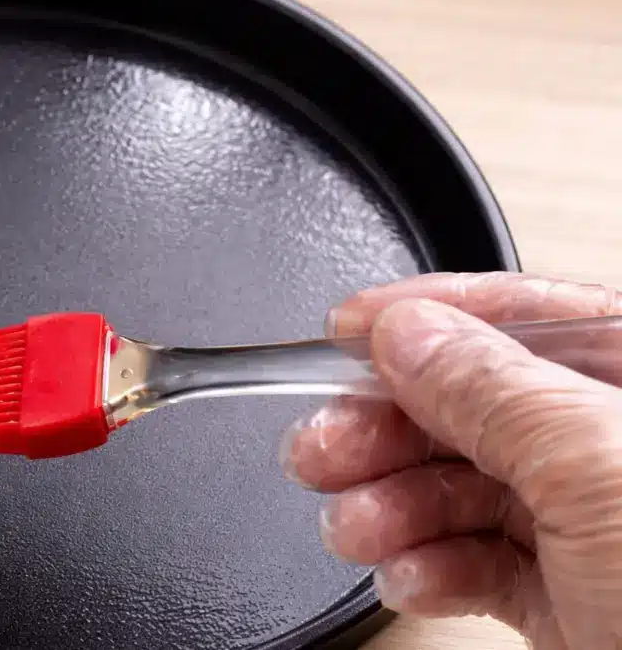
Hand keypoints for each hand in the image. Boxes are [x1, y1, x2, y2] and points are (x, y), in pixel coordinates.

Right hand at [280, 272, 621, 648]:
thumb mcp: (602, 472)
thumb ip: (496, 391)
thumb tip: (412, 334)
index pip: (533, 314)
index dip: (433, 314)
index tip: (348, 330)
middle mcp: (621, 447)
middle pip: (479, 406)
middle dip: (389, 428)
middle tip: (322, 445)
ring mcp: (600, 527)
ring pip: (466, 489)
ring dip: (393, 506)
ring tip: (353, 526)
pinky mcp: (575, 600)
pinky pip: (478, 562)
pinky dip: (427, 568)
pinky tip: (406, 574)